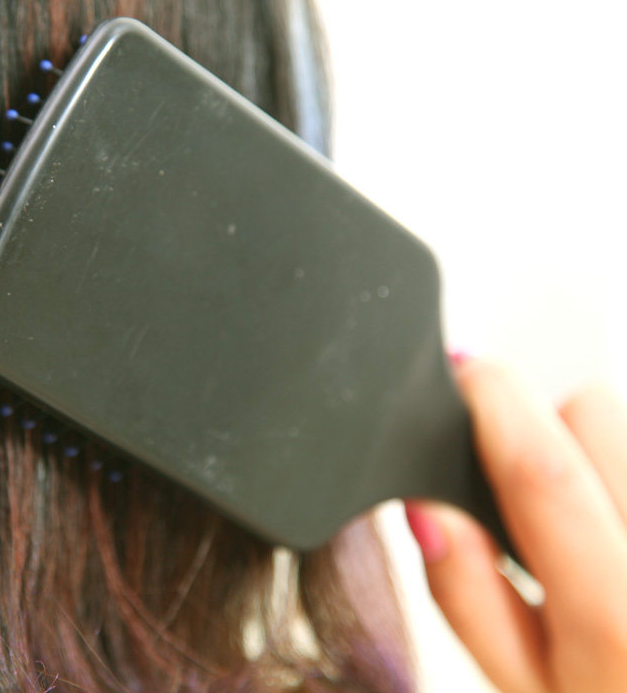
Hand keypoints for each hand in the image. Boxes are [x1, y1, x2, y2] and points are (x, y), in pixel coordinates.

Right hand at [404, 358, 626, 692]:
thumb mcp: (521, 683)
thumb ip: (465, 594)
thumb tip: (425, 503)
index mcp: (613, 623)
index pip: (543, 475)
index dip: (491, 402)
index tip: (461, 372)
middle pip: (596, 413)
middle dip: (542, 417)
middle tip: (522, 474)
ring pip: (620, 422)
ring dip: (588, 446)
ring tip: (581, 513)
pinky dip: (613, 468)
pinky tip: (610, 522)